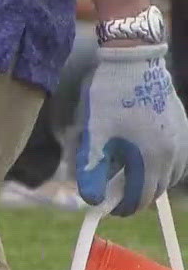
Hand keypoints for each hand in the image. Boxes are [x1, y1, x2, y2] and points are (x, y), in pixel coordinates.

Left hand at [74, 42, 187, 214]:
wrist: (133, 62)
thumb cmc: (109, 99)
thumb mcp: (92, 137)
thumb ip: (91, 172)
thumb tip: (91, 201)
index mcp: (150, 159)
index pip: (139, 199)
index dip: (121, 208)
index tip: (106, 207)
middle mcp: (173, 153)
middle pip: (156, 190)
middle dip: (135, 196)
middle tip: (114, 193)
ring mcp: (181, 139)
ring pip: (170, 175)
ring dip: (151, 182)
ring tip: (128, 176)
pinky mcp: (183, 126)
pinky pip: (177, 158)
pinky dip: (162, 166)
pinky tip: (144, 157)